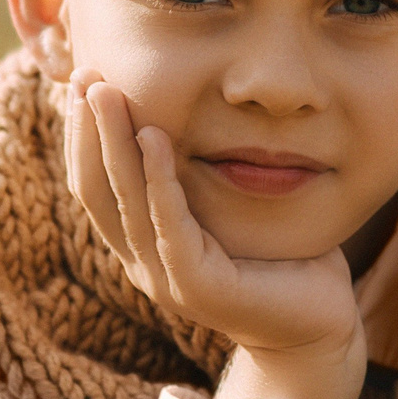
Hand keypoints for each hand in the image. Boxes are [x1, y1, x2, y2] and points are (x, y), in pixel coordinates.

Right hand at [64, 71, 361, 360]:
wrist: (315, 324)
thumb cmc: (277, 258)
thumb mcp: (225, 206)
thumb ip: (196, 171)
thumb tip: (183, 107)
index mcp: (142, 244)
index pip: (95, 184)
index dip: (82, 134)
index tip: (82, 80)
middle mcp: (143, 263)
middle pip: (96, 190)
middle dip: (86, 129)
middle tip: (82, 74)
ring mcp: (165, 279)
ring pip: (125, 203)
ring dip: (112, 143)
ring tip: (105, 92)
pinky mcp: (196, 288)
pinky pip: (169, 225)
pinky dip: (158, 179)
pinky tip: (153, 136)